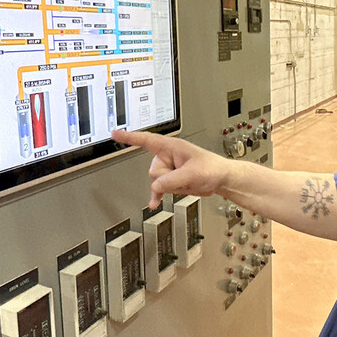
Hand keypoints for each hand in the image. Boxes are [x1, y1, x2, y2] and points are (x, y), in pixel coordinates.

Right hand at [112, 130, 232, 207]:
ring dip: (170, 186)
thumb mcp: (192, 173)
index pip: (146, 140)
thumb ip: (171, 180)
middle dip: (167, 178)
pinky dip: (157, 196)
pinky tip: (154, 204)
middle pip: (153, 171)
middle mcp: (168, 156)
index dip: (130, 137)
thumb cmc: (212, 168)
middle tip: (185, 176)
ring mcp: (169, 169)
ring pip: (157, 182)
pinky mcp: (171, 180)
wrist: (221, 179)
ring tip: (187, 181)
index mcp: (172, 147)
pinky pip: (158, 189)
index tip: (116, 133)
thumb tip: (155, 186)